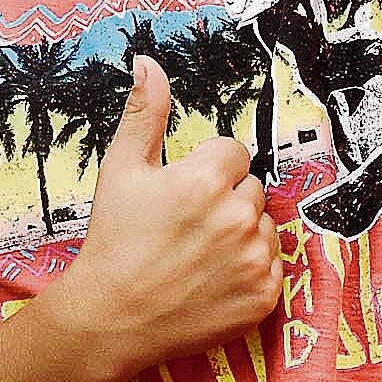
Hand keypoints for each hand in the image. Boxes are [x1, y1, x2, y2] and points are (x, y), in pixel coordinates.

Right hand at [46, 55, 278, 381]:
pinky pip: (271, 267)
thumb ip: (144, 113)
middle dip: (225, 201)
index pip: (233, 154)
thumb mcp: (120, 170)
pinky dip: (248, 272)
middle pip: (249, 189)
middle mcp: (237, 217)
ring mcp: (253, 260)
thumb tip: (148, 63)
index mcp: (206, 179)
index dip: (206, 171)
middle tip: (185, 227)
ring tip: (197, 254)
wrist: (111, 318)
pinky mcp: (263, 297)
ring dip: (240, 235)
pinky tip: (212, 279)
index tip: (181, 195)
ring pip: (263, 227)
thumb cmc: (113, 241)